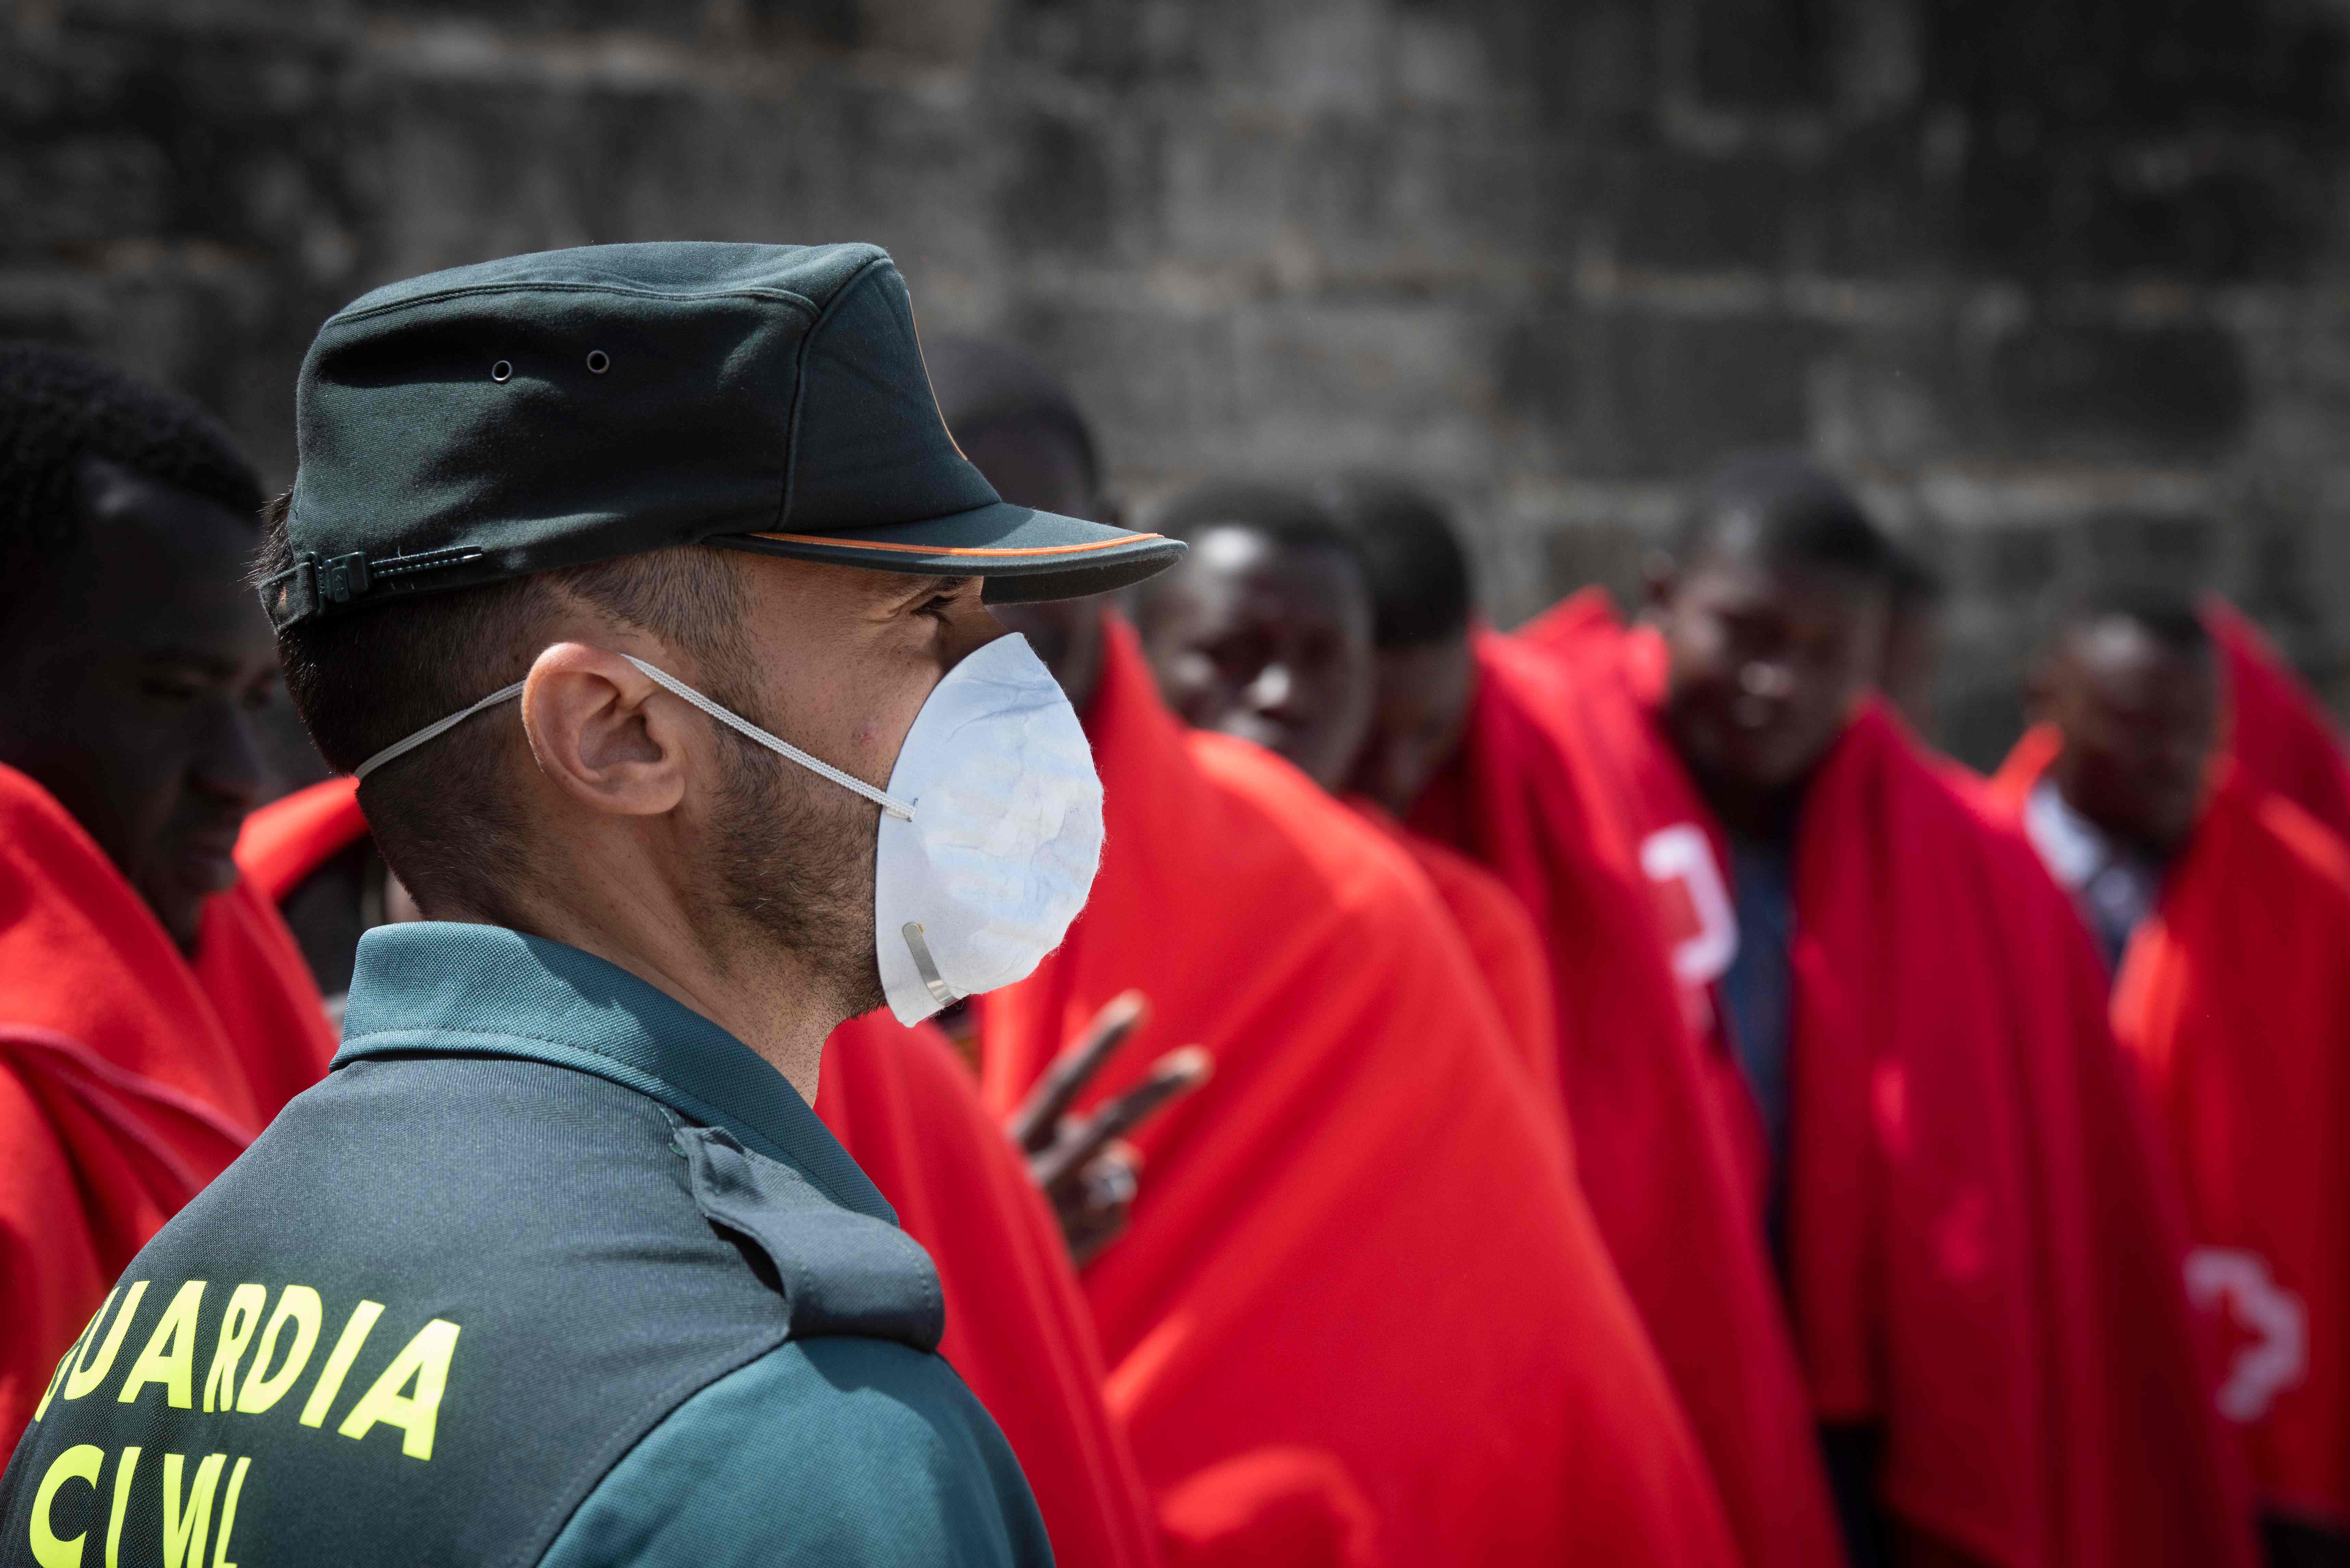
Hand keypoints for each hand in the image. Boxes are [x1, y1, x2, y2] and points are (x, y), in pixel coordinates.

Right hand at [1009, 991, 1210, 1267]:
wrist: (949, 1284)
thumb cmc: (986, 1204)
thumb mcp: (1015, 1160)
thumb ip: (1070, 1143)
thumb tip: (1129, 1153)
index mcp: (1012, 1140)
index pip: (1064, 1083)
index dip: (1102, 1045)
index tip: (1138, 1006)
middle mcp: (1033, 1174)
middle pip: (1109, 1124)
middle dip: (1157, 1090)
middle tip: (1200, 1063)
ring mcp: (1056, 1215)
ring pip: (1121, 1174)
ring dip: (1110, 1178)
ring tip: (1065, 1197)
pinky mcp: (1071, 1253)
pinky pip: (1118, 1218)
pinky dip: (1102, 1220)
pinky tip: (1065, 1235)